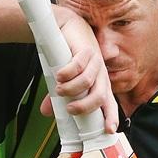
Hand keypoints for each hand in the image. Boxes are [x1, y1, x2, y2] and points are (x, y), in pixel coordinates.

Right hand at [40, 8, 118, 133]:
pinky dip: (67, 73)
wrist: (65, 27)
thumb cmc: (67, 57)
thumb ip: (58, 97)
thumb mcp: (63, 80)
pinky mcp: (86, 49)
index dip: (111, 118)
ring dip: (72, 89)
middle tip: (70, 109)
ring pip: (88, 82)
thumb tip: (45, 113)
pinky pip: (79, 65)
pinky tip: (59, 75)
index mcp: (100, 85)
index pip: (109, 104)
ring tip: (59, 89)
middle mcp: (101, 75)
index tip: (109, 130)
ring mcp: (95, 61)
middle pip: (99, 96)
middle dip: (85, 106)